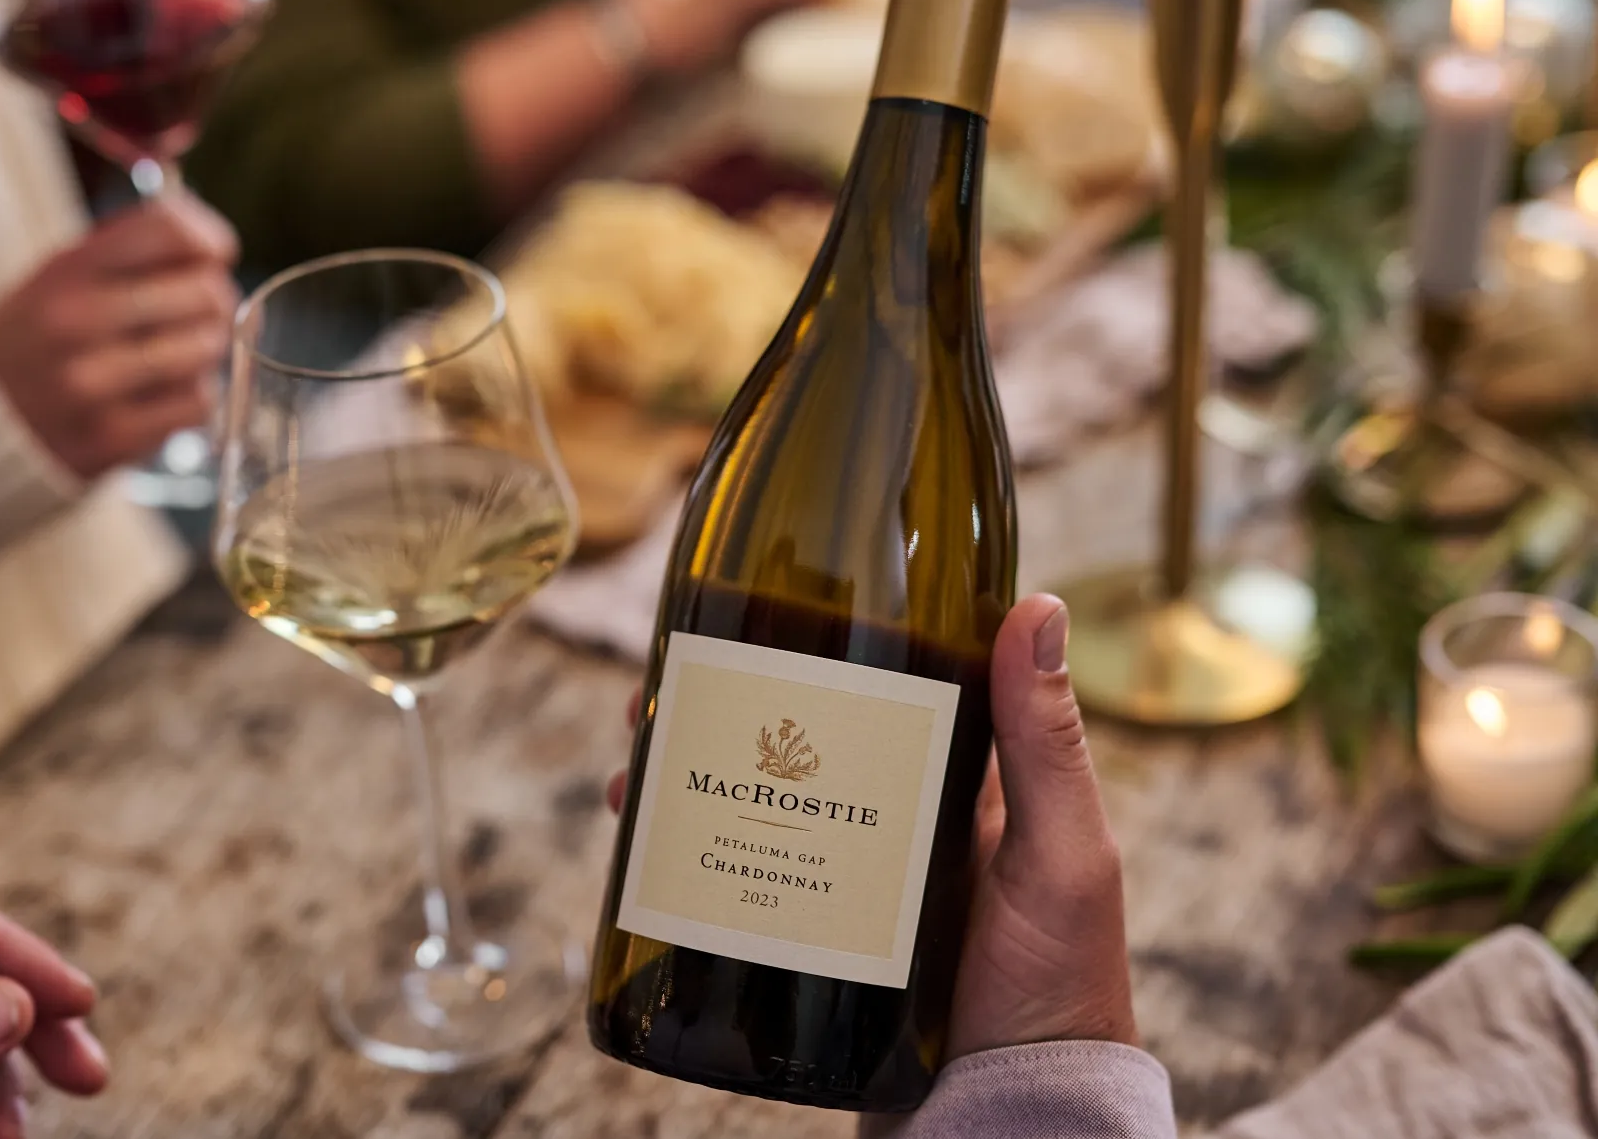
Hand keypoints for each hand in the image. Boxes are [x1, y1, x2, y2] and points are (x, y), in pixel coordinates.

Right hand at [0, 191, 237, 481]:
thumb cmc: (44, 333)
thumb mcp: (64, 273)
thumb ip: (133, 248)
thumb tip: (215, 245)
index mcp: (65, 272)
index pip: (169, 230)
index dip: (209, 238)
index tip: (212, 253)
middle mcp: (75, 323)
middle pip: (205, 292)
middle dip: (214, 297)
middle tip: (196, 309)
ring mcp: (93, 385)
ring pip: (207, 348)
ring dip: (206, 348)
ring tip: (179, 350)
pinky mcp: (112, 437)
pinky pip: (197, 402)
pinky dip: (194, 395)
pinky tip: (165, 391)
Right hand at [606, 595, 1135, 1055]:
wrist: (1010, 1115)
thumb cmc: (1060, 990)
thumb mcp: (1061, 855)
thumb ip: (1046, 742)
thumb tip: (1038, 607)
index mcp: (958, 780)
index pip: (876, 682)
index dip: (806, 642)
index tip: (746, 611)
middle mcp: (895, 817)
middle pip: (789, 736)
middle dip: (718, 707)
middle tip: (652, 696)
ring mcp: (846, 875)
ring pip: (751, 801)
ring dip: (686, 770)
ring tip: (635, 761)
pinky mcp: (809, 936)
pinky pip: (739, 877)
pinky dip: (686, 850)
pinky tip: (645, 841)